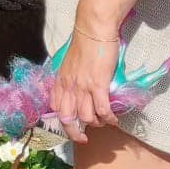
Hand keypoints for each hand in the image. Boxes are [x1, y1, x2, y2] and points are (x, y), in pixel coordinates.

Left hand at [51, 25, 120, 141]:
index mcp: (60, 81)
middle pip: (67, 119)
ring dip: (97, 124)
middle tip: (84, 139)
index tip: (71, 128)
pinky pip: (103, 110)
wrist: (93, 30)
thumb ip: (71, 79)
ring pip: (87, 118)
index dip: (62, 122)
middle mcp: (68, 86)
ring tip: (104, 121)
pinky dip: (109, 118)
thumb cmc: (84, 45)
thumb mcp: (70, 64)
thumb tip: (77, 94)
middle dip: (75, 133)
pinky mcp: (98, 84)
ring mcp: (82, 86)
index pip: (55, 108)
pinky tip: (114, 119)